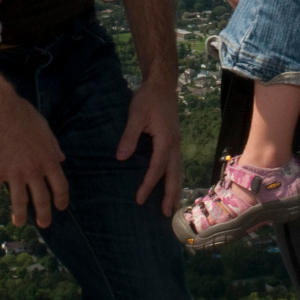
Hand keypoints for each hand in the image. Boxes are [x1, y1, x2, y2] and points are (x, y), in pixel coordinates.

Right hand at [0, 96, 68, 228]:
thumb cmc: (23, 115)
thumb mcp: (45, 128)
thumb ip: (53, 146)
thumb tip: (62, 159)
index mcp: (48, 159)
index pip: (60, 186)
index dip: (61, 199)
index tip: (60, 207)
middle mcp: (33, 170)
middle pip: (42, 199)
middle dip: (43, 214)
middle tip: (44, 224)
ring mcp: (14, 173)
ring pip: (19, 201)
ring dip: (19, 215)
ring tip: (19, 223)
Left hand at [116, 79, 182, 215]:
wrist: (162, 85)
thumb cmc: (148, 99)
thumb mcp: (136, 115)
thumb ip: (129, 136)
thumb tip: (121, 158)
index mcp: (166, 141)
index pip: (157, 169)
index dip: (148, 185)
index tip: (140, 200)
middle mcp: (175, 145)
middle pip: (174, 175)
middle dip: (171, 195)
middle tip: (166, 214)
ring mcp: (177, 143)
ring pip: (179, 170)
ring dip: (176, 188)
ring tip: (173, 205)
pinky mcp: (175, 140)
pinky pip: (177, 163)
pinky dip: (176, 177)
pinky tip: (172, 183)